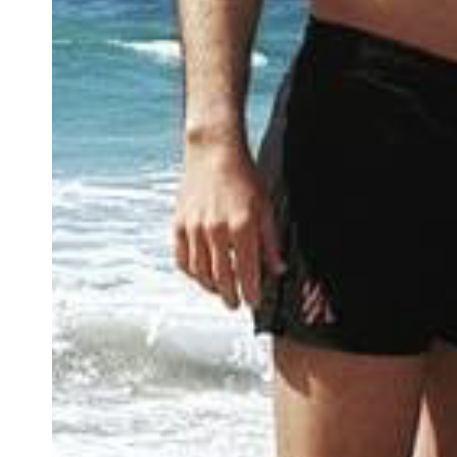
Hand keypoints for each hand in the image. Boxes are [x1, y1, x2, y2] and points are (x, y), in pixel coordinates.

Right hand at [174, 140, 280, 309]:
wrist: (213, 152)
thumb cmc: (243, 176)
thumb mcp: (265, 206)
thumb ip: (271, 241)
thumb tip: (277, 268)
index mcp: (242, 226)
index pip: (247, 271)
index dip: (251, 292)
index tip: (254, 302)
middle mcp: (216, 230)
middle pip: (222, 277)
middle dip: (231, 296)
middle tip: (236, 304)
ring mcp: (194, 228)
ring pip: (201, 272)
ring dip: (211, 287)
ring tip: (221, 291)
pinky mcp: (179, 224)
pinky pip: (182, 259)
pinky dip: (191, 272)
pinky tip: (201, 275)